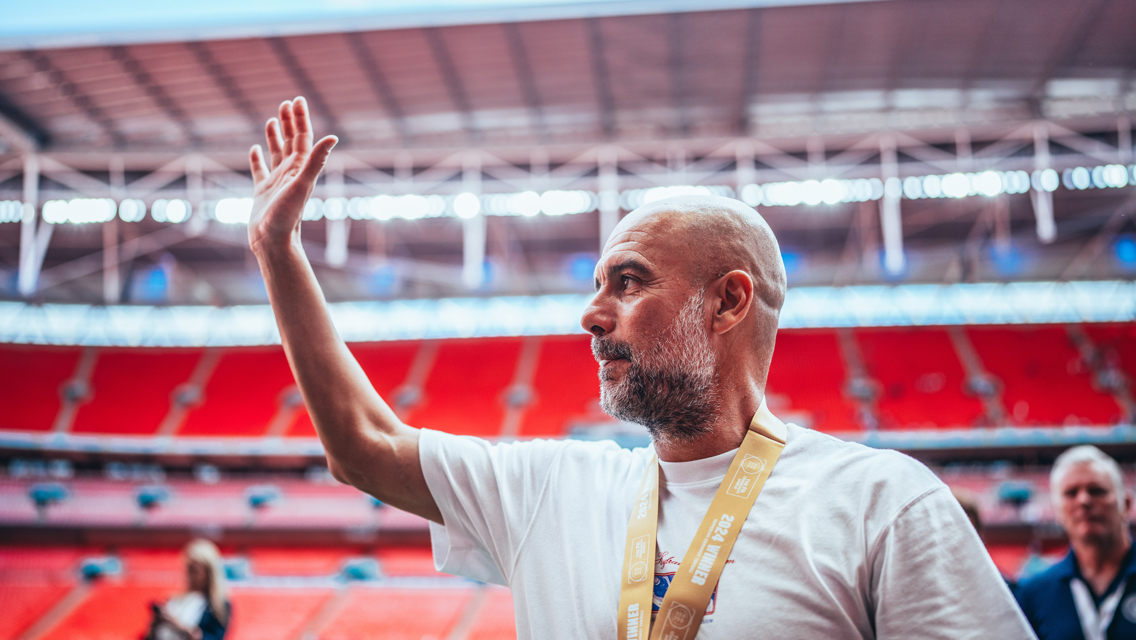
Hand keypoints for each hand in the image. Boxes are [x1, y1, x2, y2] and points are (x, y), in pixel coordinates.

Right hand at [248, 97, 337, 255]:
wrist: (273, 242)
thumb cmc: (288, 216)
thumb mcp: (302, 184)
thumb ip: (316, 160)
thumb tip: (334, 137)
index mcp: (301, 169)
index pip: (303, 137)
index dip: (300, 118)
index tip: (297, 99)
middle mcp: (291, 173)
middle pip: (291, 141)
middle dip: (290, 122)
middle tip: (286, 102)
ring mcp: (276, 182)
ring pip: (277, 153)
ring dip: (276, 136)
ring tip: (273, 120)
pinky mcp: (262, 192)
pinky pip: (260, 170)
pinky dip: (257, 158)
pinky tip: (254, 149)